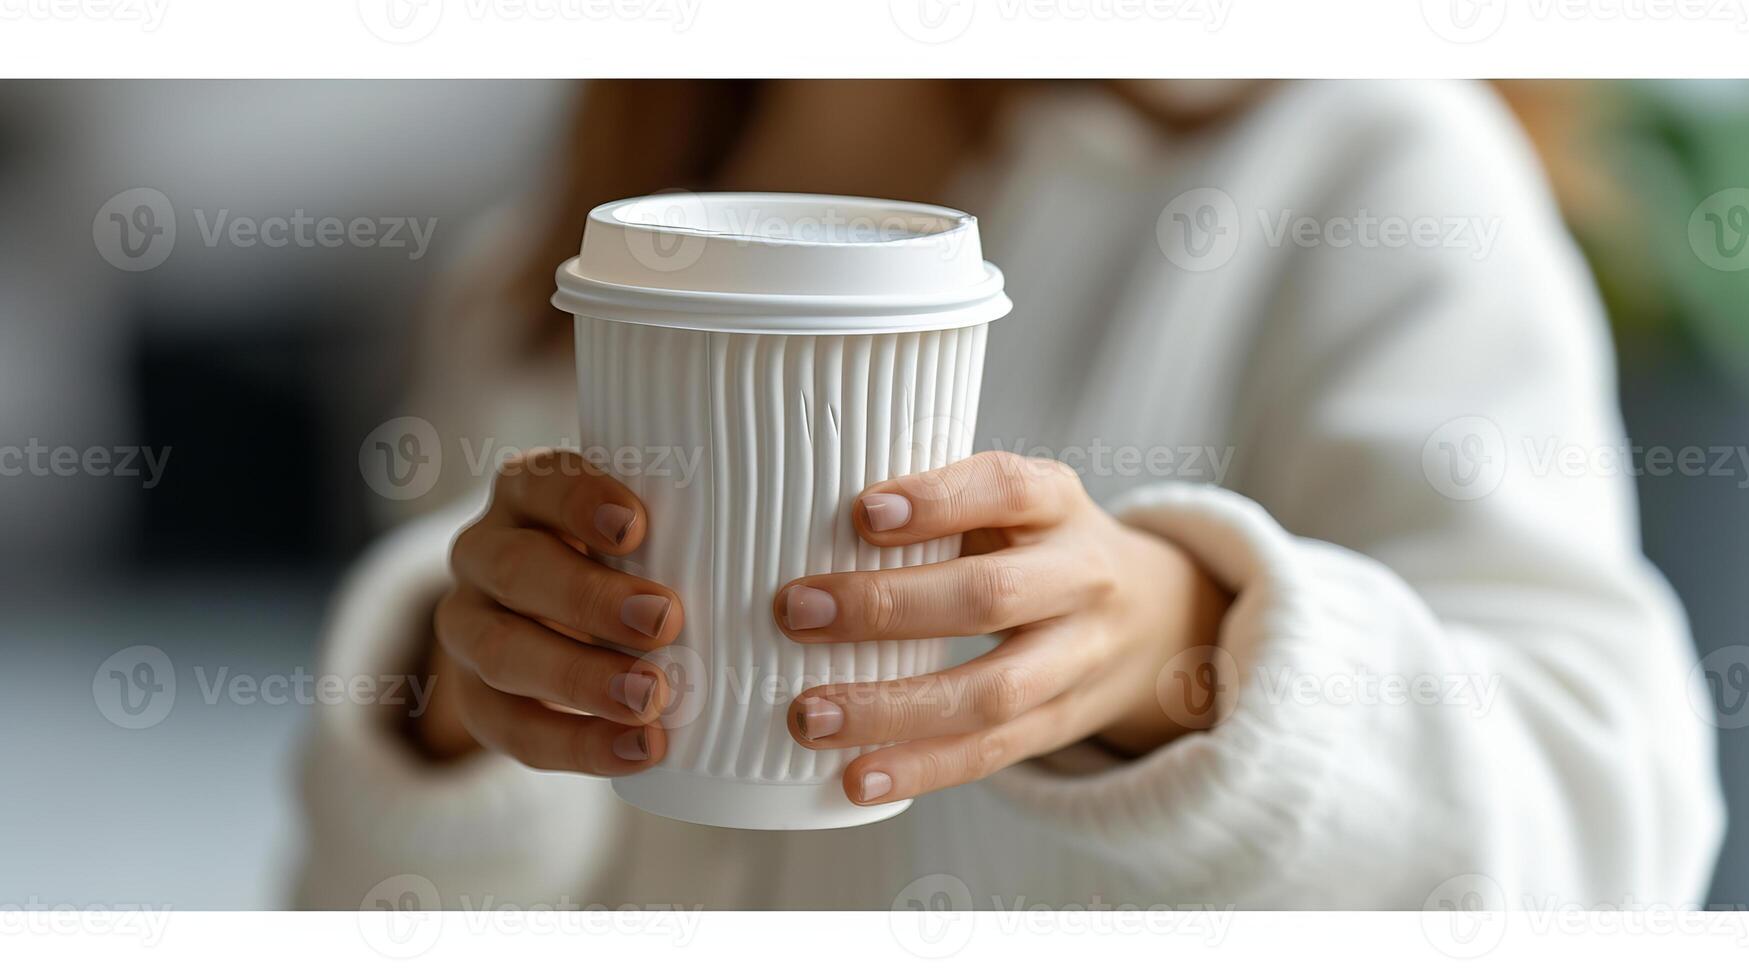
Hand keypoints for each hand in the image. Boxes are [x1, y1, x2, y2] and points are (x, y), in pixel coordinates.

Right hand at [418, 450, 680, 772]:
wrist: (560, 632)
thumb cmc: (639, 565)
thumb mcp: (657, 528)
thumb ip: (697, 522)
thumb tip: (812, 521)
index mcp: (526, 494)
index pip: (538, 482)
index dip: (579, 500)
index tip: (638, 526)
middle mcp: (485, 552)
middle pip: (517, 571)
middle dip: (591, 599)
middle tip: (667, 622)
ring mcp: (469, 625)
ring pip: (502, 652)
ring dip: (580, 679)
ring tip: (653, 702)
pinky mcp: (474, 696)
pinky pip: (509, 727)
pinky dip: (573, 744)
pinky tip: (635, 751)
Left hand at [776, 451, 1232, 806]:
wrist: (1157, 617)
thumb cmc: (1040, 546)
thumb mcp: (1013, 504)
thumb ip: (936, 506)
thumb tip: (796, 518)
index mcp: (1058, 504)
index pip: (1006, 489)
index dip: (939, 500)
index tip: (864, 511)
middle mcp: (1080, 578)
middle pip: (990, 597)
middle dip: (887, 608)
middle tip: (795, 613)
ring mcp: (1078, 659)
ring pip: (990, 692)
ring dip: (892, 708)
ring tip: (808, 715)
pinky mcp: (1061, 724)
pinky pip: (992, 754)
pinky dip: (921, 769)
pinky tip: (857, 777)